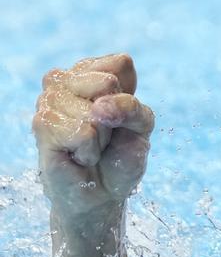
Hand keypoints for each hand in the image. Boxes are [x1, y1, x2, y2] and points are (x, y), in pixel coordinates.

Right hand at [33, 54, 154, 219]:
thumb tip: (100, 106)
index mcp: (94, 72)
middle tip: (106, 133)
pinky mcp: (42, 124)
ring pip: (94, 109)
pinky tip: (79, 155)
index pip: (120, 63)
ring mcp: (50, 99)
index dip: (129, 95)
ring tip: (91, 146)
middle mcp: (68, 80)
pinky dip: (90, 150)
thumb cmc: (121, 156)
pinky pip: (83, 131)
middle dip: (116, 115)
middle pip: (107, 81)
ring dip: (102, 137)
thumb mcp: (142, 126)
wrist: (103, 193)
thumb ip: (131, 108)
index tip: (122, 116)